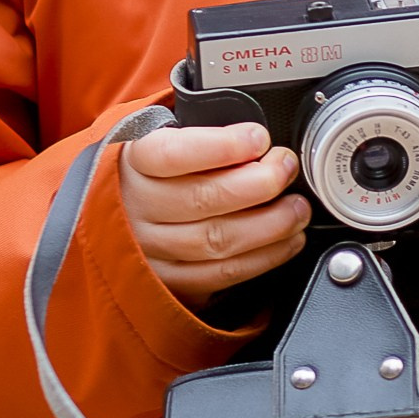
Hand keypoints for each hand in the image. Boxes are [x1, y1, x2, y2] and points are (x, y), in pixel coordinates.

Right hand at [122, 123, 309, 310]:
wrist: (121, 211)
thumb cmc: (154, 170)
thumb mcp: (163, 138)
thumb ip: (203, 136)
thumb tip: (257, 140)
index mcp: (134, 163)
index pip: (174, 154)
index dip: (223, 146)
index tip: (258, 137)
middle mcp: (137, 209)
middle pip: (203, 200)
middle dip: (260, 183)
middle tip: (287, 168)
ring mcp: (150, 250)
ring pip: (217, 241)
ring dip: (271, 225)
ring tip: (297, 208)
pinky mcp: (170, 281)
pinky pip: (222, 275)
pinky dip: (264, 258)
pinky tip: (286, 240)